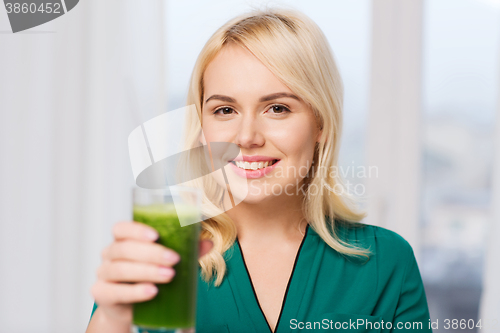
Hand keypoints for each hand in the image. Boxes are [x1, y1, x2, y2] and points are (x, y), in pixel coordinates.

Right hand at [89, 221, 212, 326]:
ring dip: (147, 271)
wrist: (134, 308)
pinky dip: (135, 291)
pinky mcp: (103, 295)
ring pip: (120, 269)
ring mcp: (103, 275)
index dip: (136, 230)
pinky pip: (115, 291)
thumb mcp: (167, 262)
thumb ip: (186, 251)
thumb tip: (208, 243)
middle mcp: (110, 255)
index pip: (121, 228)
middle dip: (151, 254)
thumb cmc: (150, 277)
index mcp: (123, 240)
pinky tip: (152, 292)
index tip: (156, 235)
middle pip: (124, 249)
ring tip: (169, 276)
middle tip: (174, 259)